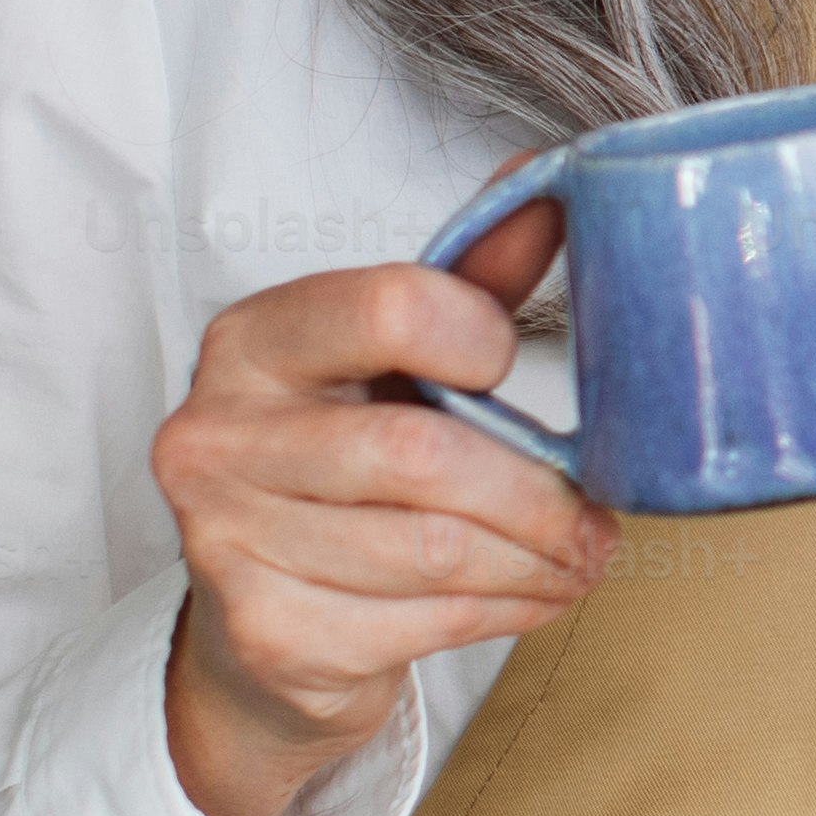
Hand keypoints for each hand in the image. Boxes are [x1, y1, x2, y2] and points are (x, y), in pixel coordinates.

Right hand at [152, 187, 611, 815]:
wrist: (263, 612)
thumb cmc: (341, 459)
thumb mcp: (394, 357)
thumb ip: (468, 276)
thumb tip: (553, 182)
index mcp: (253, 341)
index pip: (390, 306)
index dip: (479, 338)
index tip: (513, 369)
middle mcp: (216, 436)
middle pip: (421, 454)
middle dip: (538, 495)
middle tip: (599, 518)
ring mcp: (227, 541)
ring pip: (434, 550)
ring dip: (536, 561)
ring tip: (581, 558)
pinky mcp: (267, 633)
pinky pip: (423, 622)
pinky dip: (504, 612)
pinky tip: (530, 597)